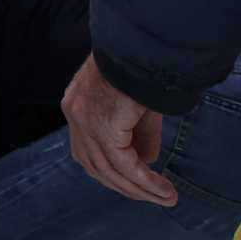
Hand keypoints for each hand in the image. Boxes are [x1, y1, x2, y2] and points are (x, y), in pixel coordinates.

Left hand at [62, 55, 177, 206]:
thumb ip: (139, 133)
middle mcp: (75, 113)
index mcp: (77, 103)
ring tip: (165, 197)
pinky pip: (125, 165)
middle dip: (126, 186)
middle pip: (95, 165)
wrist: (143, 42)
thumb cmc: (143, 64)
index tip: (135, 183)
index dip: (110, 170)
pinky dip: (145, 180)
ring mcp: (84, 120)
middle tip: (154, 196)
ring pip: (110, 170)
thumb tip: (147, 160)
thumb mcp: (139, 102)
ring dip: (140, 189)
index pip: (87, 150)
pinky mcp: (103, 126)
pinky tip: (163, 190)